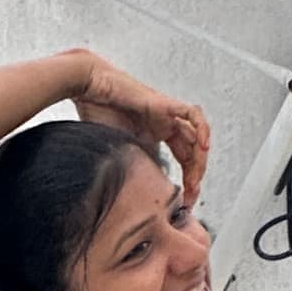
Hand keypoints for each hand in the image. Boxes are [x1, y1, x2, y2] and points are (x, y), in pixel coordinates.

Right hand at [66, 52, 209, 202]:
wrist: (88, 90)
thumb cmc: (95, 115)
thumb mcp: (119, 153)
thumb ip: (134, 168)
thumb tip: (140, 198)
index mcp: (155, 135)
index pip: (183, 160)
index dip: (188, 180)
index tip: (185, 200)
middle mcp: (165, 124)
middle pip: (192, 151)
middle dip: (195, 176)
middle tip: (191, 196)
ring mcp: (167, 114)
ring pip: (196, 136)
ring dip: (199, 160)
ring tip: (195, 180)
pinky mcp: (165, 104)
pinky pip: (192, 114)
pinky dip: (202, 129)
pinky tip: (202, 147)